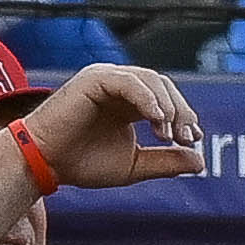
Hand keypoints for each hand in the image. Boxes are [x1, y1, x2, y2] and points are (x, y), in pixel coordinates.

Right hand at [22, 62, 206, 186]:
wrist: (44, 164)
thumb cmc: (81, 164)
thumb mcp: (133, 165)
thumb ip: (165, 161)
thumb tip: (200, 160)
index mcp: (130, 103)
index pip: (167, 100)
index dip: (185, 117)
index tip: (193, 141)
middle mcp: (120, 86)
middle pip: (165, 87)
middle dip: (182, 112)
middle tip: (187, 138)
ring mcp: (107, 79)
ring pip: (151, 80)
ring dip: (168, 106)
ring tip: (169, 134)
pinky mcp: (94, 79)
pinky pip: (129, 81)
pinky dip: (147, 99)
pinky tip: (156, 120)